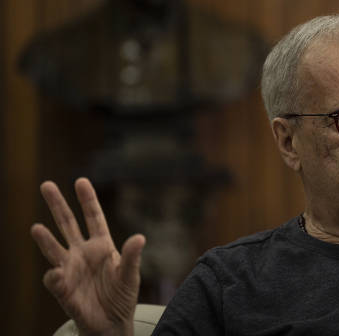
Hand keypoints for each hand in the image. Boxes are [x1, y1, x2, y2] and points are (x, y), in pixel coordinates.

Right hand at [30, 178, 144, 335]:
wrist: (111, 322)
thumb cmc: (121, 295)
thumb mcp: (131, 275)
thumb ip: (132, 256)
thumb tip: (139, 237)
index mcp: (102, 245)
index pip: (93, 217)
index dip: (87, 200)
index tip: (81, 181)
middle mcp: (83, 253)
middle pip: (68, 224)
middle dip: (58, 205)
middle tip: (46, 185)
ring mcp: (70, 269)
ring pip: (54, 248)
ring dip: (45, 239)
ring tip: (36, 228)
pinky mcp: (63, 288)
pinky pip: (54, 280)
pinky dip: (54, 276)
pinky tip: (55, 273)